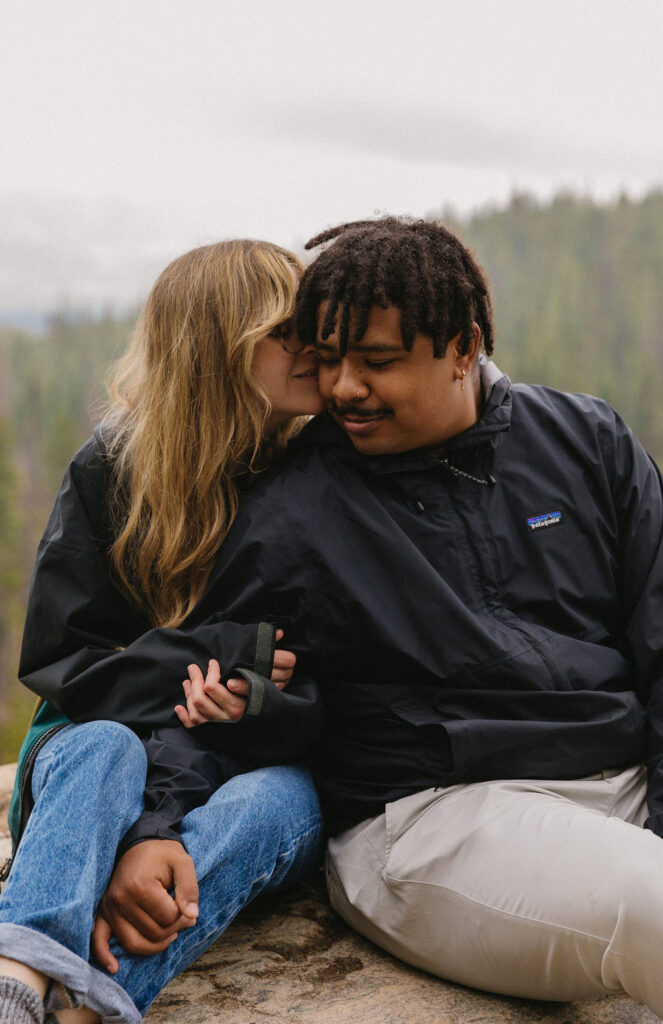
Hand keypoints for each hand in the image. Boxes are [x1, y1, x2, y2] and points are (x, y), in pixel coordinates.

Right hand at [91, 840, 198, 971]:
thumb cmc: (163, 854)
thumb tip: (192, 916)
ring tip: (170, 933)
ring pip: (133, 943)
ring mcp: (109, 907)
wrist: (140, 842)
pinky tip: (114, 967)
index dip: (184, 914)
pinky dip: (104, 956)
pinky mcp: (103, 912)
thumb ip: (190, 889)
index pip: (167, 917)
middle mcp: (120, 899)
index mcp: (140, 886)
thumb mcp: (183, 863)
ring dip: (155, 945)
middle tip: (183, 915)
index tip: (188, 904)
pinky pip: (98, 939)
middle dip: (174, 929)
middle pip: (153, 933)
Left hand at [174, 629, 295, 727]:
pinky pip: (193, 728)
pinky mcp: (212, 736)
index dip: (210, 672)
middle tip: (194, 667)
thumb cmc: (268, 705)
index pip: (212, 687)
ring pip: (195, 712)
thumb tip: (266, 645)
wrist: (272, 733)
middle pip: (200, 699)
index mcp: (239, 707)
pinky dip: (184, 717)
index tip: (212, 663)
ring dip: (188, 695)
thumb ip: (254, 675)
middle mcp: (227, 720)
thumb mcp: (265, 689)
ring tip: (187, 682)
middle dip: (195, 679)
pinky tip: (179, 707)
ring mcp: (219, 729)